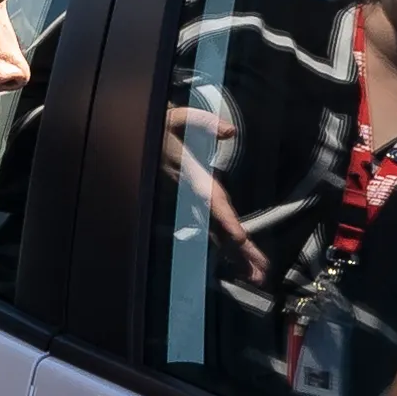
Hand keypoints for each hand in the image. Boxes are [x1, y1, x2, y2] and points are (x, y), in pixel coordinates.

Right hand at [163, 102, 268, 283]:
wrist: (136, 141)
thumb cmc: (161, 129)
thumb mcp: (178, 118)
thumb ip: (204, 123)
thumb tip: (230, 132)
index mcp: (191, 177)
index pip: (210, 200)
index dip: (225, 219)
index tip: (240, 238)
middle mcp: (191, 197)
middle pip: (218, 227)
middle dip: (238, 251)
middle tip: (260, 274)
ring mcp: (190, 206)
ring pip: (215, 234)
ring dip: (236, 257)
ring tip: (257, 277)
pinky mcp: (190, 208)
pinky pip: (210, 231)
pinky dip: (226, 248)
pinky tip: (240, 264)